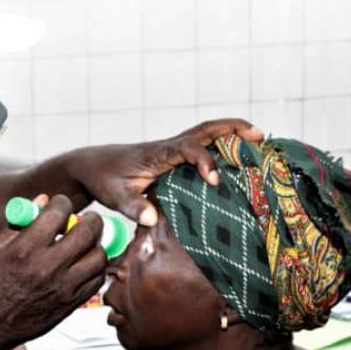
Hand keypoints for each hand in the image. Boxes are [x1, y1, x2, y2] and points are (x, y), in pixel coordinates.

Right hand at [0, 195, 107, 349]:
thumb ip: (21, 221)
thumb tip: (44, 200)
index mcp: (24, 249)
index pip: (58, 212)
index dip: (61, 203)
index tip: (60, 205)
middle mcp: (46, 268)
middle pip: (88, 231)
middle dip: (90, 219)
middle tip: (86, 220)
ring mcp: (62, 288)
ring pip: (99, 256)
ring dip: (95, 245)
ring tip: (85, 244)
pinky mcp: (70, 305)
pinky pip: (97, 280)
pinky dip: (95, 268)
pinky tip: (83, 264)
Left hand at [68, 118, 263, 226]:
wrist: (90, 166)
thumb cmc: (102, 179)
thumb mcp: (113, 196)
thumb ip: (132, 207)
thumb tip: (152, 219)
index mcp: (156, 153)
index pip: (187, 148)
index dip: (204, 161)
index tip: (214, 181)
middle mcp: (168, 147)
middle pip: (204, 130)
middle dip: (232, 130)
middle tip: (259, 135)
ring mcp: (171, 150)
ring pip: (206, 135)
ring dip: (232, 134)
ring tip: (260, 139)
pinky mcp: (172, 158)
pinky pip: (201, 147)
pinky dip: (222, 147)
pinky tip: (239, 157)